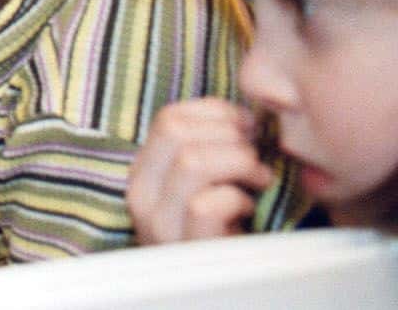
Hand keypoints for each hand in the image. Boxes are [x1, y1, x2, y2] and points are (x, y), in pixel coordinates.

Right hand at [127, 98, 275, 243]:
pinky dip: (237, 197)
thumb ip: (209, 150)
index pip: (169, 117)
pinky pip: (207, 204)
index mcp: (144, 173)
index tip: (246, 127)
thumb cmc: (226, 231)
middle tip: (255, 154)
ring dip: (239, 163)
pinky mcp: (185, 247)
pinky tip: (249, 208)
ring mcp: (159, 224)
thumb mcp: (206, 185)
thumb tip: (244, 114)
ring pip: (191, 161)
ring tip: (258, 180)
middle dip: (228, 134)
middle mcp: (141, 195)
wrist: (228, 287)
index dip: (215, 112)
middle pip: (175, 129)